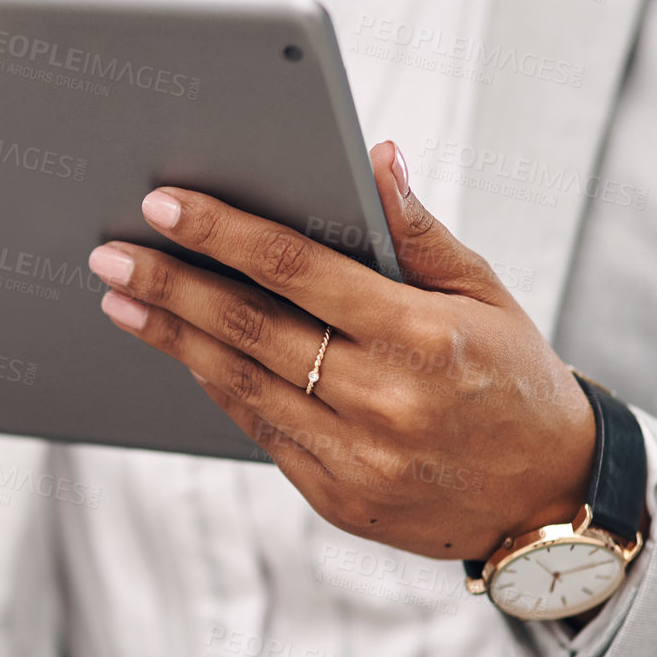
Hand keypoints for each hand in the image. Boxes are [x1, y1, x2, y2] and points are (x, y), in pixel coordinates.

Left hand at [86, 140, 595, 560]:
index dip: (223, 234)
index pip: (297, 271)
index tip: (165, 206)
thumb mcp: (486, 294)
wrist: (546, 500)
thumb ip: (420, 230)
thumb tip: (375, 157)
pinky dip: (215, 386)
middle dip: (169, 287)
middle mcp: (383, 401)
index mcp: (421, 337)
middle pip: (250, 329)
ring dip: (172, 339)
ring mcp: (356, 458)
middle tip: (110, 257)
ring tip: (121, 301)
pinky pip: (258, 430)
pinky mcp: (336, 497)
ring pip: (240, 384)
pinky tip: (181, 351)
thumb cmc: (514, 377)